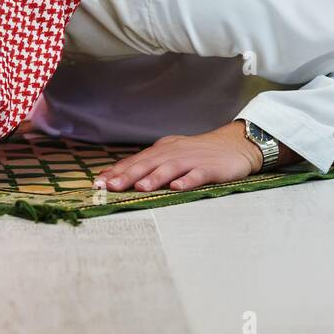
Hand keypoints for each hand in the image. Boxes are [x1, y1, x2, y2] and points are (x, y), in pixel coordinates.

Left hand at [96, 121, 262, 193]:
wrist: (235, 145)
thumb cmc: (199, 153)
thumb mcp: (171, 154)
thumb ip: (148, 164)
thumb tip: (117, 176)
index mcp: (163, 150)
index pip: (136, 160)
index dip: (117, 171)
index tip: (99, 182)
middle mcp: (174, 153)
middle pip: (148, 163)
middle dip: (128, 175)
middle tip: (110, 186)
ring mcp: (192, 160)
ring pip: (170, 168)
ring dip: (154, 178)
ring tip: (140, 187)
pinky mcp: (210, 168)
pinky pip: (197, 175)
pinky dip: (187, 181)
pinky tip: (177, 187)